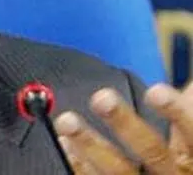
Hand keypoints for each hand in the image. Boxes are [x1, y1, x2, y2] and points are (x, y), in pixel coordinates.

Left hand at [54, 82, 192, 173]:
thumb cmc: (185, 152)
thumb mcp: (191, 127)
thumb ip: (187, 103)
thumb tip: (188, 80)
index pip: (191, 132)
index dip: (174, 111)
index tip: (155, 91)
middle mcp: (173, 174)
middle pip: (152, 152)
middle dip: (124, 124)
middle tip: (102, 98)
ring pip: (119, 170)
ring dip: (89, 144)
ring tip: (67, 121)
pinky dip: (80, 164)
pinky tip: (66, 144)